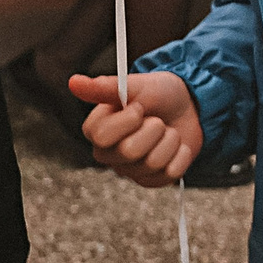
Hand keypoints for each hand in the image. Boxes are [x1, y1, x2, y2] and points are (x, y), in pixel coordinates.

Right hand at [71, 71, 202, 185]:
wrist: (188, 105)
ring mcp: (129, 170)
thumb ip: (105, 87)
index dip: (129, 120)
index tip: (139, 108)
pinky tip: (177, 146)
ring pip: (154, 163)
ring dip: (170, 140)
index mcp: (96, 131)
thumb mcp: (135, 85)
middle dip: (153, 129)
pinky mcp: (152, 180)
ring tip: (167, 130)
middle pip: (130, 152)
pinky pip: (171, 173)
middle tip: (156, 120)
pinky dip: (181, 155)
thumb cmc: (157, 93)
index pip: (103, 136)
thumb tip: (73, 82)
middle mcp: (107, 154)